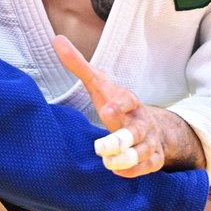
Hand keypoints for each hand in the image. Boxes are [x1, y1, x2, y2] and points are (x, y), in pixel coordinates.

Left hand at [51, 35, 203, 176]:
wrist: (148, 123)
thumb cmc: (114, 103)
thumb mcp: (98, 84)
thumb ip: (79, 65)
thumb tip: (57, 40)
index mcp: (129, 101)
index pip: (128, 99)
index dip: (119, 104)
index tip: (106, 109)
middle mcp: (142, 121)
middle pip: (138, 130)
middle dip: (122, 139)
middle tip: (101, 147)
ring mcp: (150, 139)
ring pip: (145, 151)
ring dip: (127, 158)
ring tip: (107, 162)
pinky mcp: (153, 157)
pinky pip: (149, 166)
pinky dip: (135, 170)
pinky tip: (116, 170)